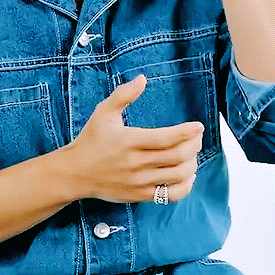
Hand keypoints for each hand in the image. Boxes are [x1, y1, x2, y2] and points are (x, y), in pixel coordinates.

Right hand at [64, 75, 202, 203]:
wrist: (75, 173)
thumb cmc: (91, 139)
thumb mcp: (103, 112)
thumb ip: (123, 95)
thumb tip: (143, 79)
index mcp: (129, 141)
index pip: (165, 138)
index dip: (186, 133)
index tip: (198, 126)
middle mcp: (136, 163)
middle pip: (176, 157)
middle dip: (193, 146)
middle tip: (198, 137)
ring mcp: (139, 182)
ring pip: (177, 176)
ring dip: (192, 164)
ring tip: (193, 153)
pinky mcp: (140, 195)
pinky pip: (170, 195)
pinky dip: (185, 186)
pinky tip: (188, 175)